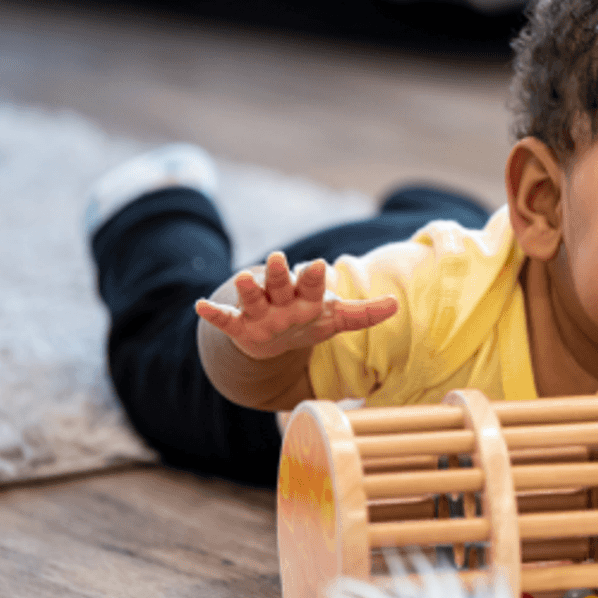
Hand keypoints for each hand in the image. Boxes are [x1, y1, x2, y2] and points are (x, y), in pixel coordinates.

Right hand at [194, 252, 397, 360]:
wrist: (276, 340)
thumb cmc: (308, 321)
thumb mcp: (336, 319)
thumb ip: (364, 314)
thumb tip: (396, 304)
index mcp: (306, 298)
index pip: (312, 285)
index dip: (314, 276)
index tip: (319, 265)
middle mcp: (281, 300)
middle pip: (281, 284)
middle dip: (279, 273)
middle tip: (278, 258)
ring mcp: (259, 312)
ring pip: (253, 298)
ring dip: (248, 288)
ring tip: (244, 278)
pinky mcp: (240, 327)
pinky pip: (225, 320)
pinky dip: (213, 314)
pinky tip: (200, 306)